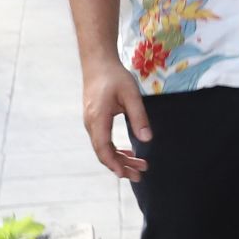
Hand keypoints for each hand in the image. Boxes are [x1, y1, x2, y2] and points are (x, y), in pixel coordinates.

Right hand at [80, 62, 150, 179]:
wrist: (98, 63)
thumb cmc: (114, 77)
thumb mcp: (131, 95)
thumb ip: (139, 117)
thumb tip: (147, 140)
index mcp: (98, 119)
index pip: (104, 149)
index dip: (115, 164)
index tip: (127, 175)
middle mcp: (91, 124)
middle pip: (104, 152)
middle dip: (121, 166)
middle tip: (140, 175)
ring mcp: (90, 122)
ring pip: (104, 148)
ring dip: (120, 158)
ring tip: (139, 166)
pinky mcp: (94, 120)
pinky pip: (103, 140)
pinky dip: (115, 149)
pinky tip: (128, 152)